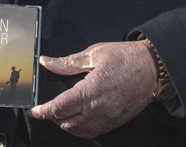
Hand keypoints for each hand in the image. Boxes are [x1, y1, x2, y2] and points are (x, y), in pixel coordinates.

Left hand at [27, 41, 156, 139]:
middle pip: (66, 123)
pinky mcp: (116, 122)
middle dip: (52, 117)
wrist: (153, 68)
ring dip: (65, 125)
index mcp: (91, 90)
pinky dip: (80, 129)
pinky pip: (93, 132)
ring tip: (59, 113)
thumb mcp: (94, 53)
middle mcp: (98, 109)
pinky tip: (77, 119)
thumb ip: (68, 63)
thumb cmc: (125, 57)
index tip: (32, 110)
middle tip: (45, 108)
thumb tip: (47, 62)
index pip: (59, 108)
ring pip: (79, 131)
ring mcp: (108, 118)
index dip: (42, 111)